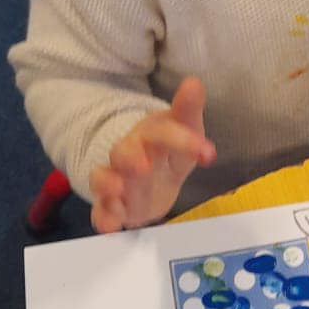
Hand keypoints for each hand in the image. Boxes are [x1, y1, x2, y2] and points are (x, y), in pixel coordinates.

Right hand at [88, 78, 215, 232]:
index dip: (182, 139)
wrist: (153, 176)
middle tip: (143, 166)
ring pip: (103, 179)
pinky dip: (104, 219)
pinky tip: (111, 226)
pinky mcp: (113, 206)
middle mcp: (128, 155)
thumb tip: (193, 83)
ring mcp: (117, 181)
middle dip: (130, 158)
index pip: (161, 131)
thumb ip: (188, 110)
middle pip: (122, 152)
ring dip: (108, 185)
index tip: (207, 153)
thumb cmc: (169, 149)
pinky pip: (101, 212)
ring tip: (118, 191)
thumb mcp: (186, 130)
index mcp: (149, 134)